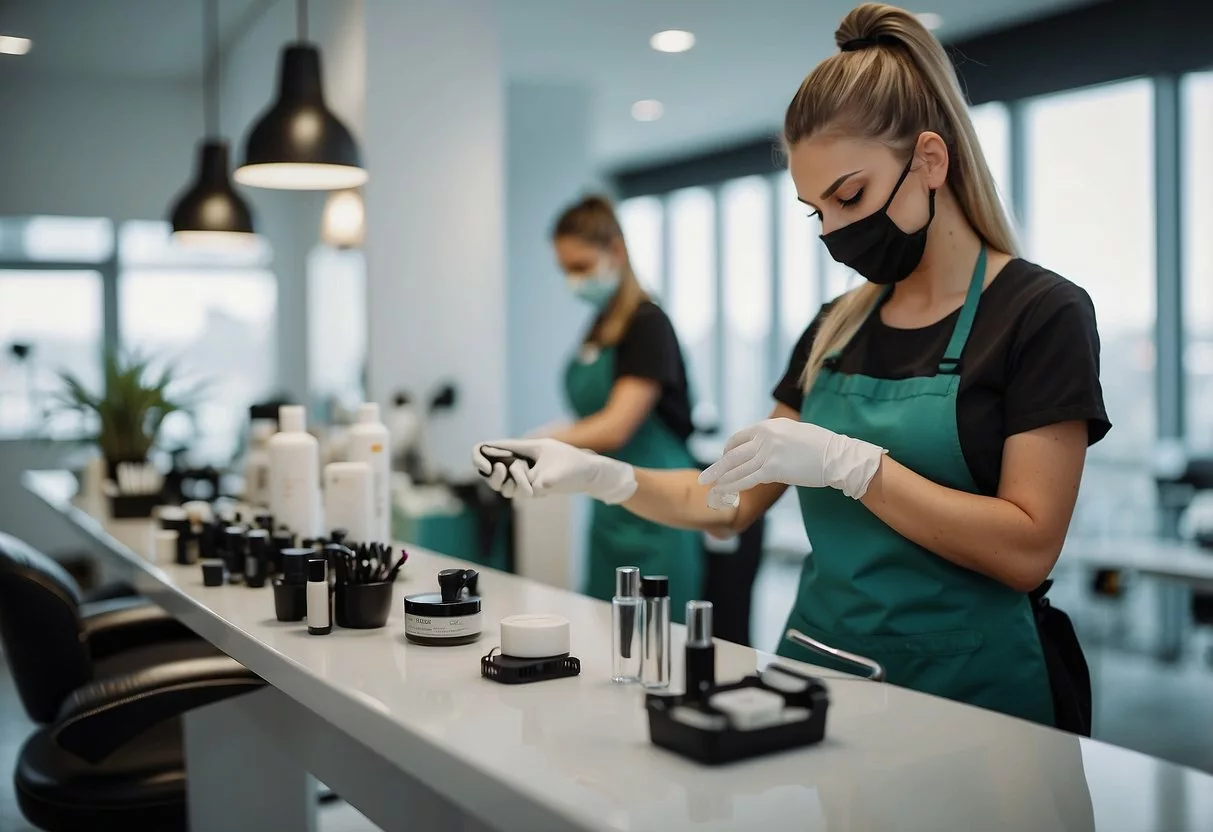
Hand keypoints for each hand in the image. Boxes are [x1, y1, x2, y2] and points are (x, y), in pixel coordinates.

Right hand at [471, 439, 636, 503]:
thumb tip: (526, 491)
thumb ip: (536, 482)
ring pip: (505, 485)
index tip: (482, 465)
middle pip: (492, 470)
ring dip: (515, 487)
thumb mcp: (554, 474)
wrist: (590, 474)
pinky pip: (517, 492)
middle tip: (507, 475)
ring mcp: (524, 473)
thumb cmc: (574, 467)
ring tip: (534, 487)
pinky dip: (524, 492)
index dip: (479, 455)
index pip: (490, 447)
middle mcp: (520, 459)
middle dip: (497, 478)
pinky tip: (540, 490)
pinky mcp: (530, 485)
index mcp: (523, 447)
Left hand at [698, 418, 884, 500]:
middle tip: (704, 477)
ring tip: (710, 489)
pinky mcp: (773, 469)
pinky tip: (724, 492)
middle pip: (733, 453)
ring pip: (737, 468)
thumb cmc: (821, 447)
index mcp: (769, 426)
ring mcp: (768, 452)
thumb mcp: (794, 433)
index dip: (728, 451)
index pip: (739, 438)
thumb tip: (765, 448)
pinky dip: (733, 486)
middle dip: (717, 467)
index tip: (724, 461)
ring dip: (722, 480)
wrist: (838, 456)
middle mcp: (765, 436)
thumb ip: (776, 439)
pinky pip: (747, 479)